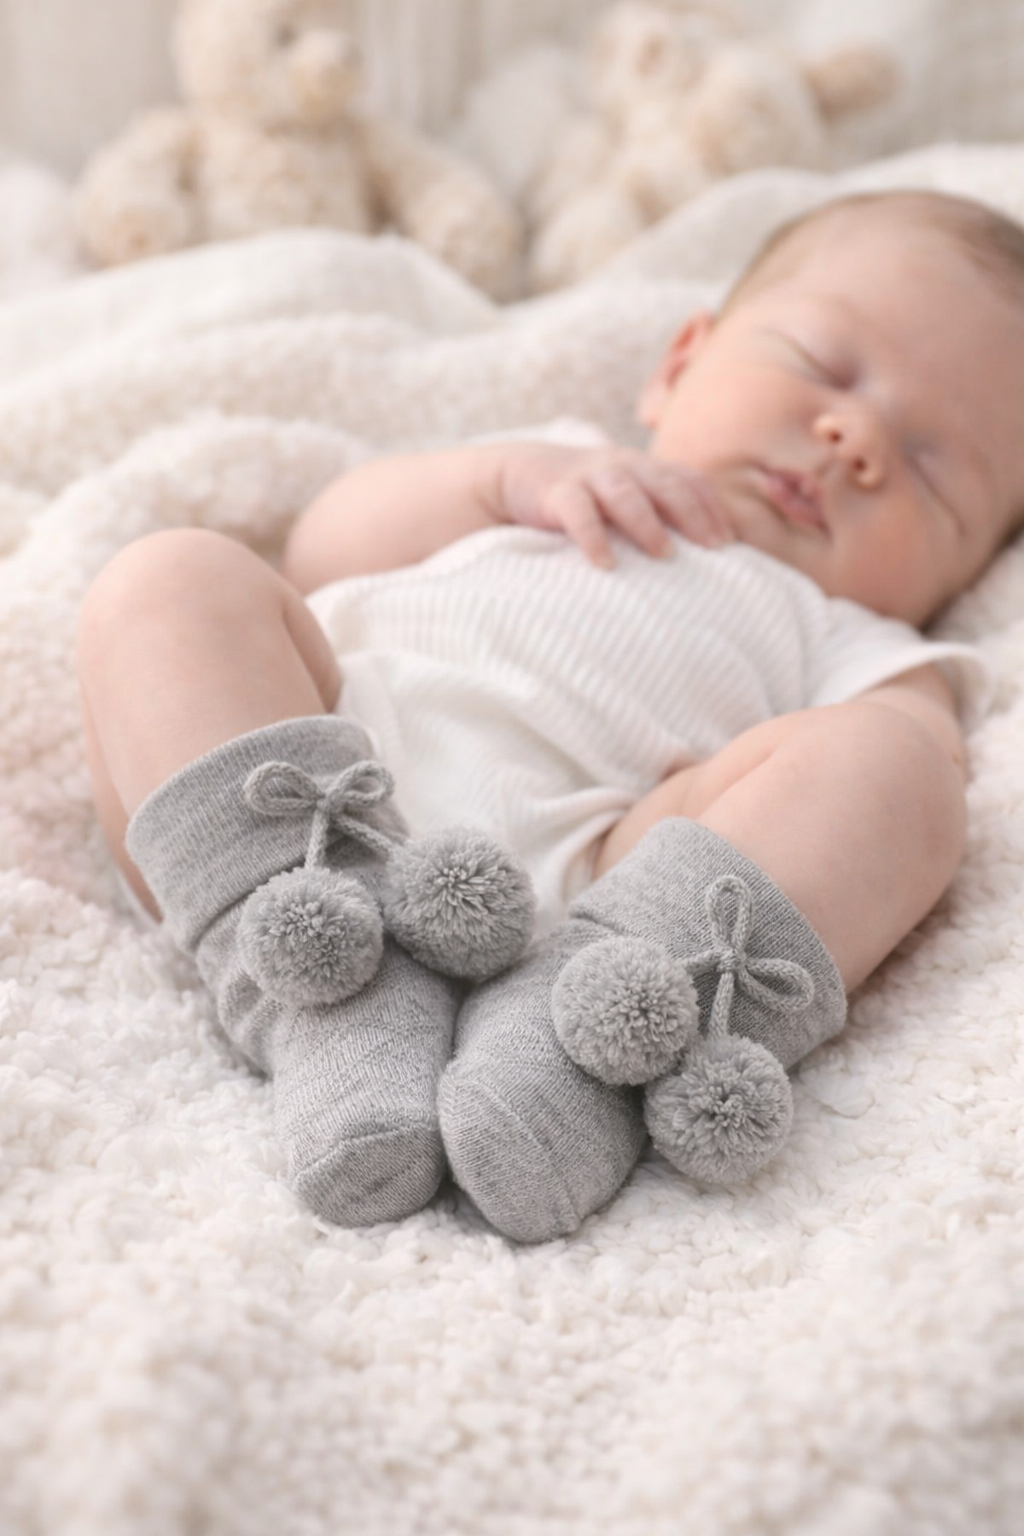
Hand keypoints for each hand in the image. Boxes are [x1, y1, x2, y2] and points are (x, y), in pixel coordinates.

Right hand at [495, 443, 735, 567]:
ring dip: (648, 523)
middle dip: (694, 514)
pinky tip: (605, 564)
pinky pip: (578, 513)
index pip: (688, 479)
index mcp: (643, 467)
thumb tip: (699, 556)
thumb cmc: (582, 497)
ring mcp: (589, 477)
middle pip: (665, 484)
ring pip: (625, 494)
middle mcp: (622, 466)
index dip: (713, 507)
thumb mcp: (622, 495)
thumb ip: (655, 511)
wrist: (518, 474)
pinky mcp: (556, 493)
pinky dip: (593, 537)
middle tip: (714, 549)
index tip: (731, 541)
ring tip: (665, 554)